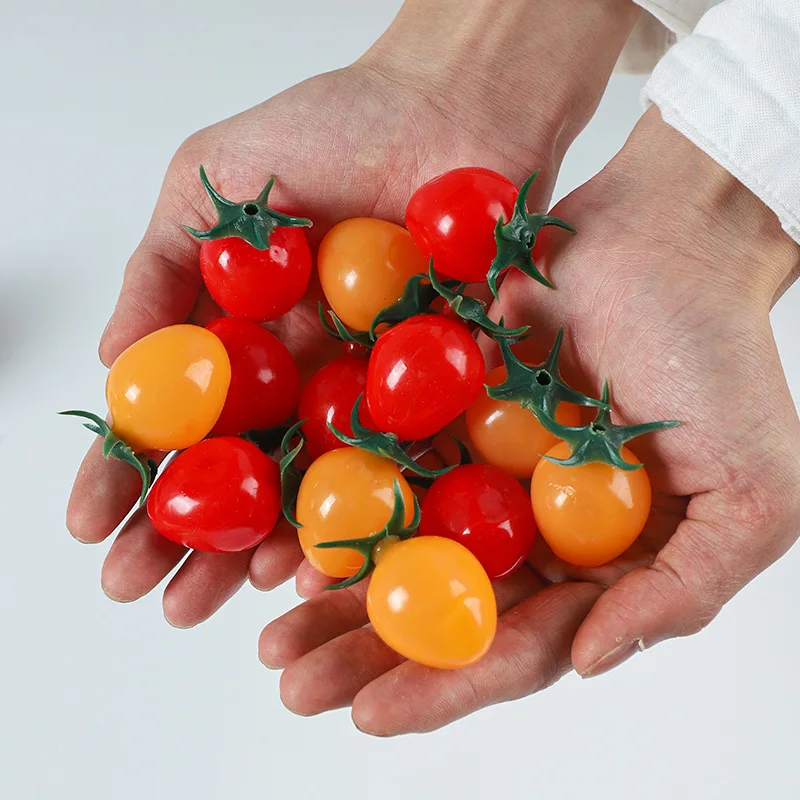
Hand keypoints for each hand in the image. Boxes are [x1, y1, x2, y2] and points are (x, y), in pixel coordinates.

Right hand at [66, 0, 639, 626]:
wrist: (459, 108)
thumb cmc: (335, 126)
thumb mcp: (211, 181)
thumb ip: (160, 267)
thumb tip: (112, 365)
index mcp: (244, 334)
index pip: (176, 418)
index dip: (131, 472)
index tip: (92, 525)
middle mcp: (300, 374)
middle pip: (235, 470)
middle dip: (181, 535)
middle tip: (139, 591)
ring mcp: (367, 393)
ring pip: (304, 489)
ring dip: (252, 547)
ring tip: (205, 600)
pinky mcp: (438, 398)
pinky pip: (393, 473)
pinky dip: (351, 520)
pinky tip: (306, 567)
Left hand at [261, 107, 799, 734]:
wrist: (667, 238)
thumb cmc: (719, 357)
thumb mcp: (754, 491)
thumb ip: (685, 588)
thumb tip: (588, 662)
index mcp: (591, 564)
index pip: (513, 644)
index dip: (446, 688)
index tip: (372, 716)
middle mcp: (525, 529)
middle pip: (436, 610)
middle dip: (364, 656)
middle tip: (293, 687)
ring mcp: (475, 470)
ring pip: (392, 548)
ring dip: (330, 598)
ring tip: (269, 642)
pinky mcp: (438, 412)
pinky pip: (376, 464)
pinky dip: (330, 506)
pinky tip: (280, 543)